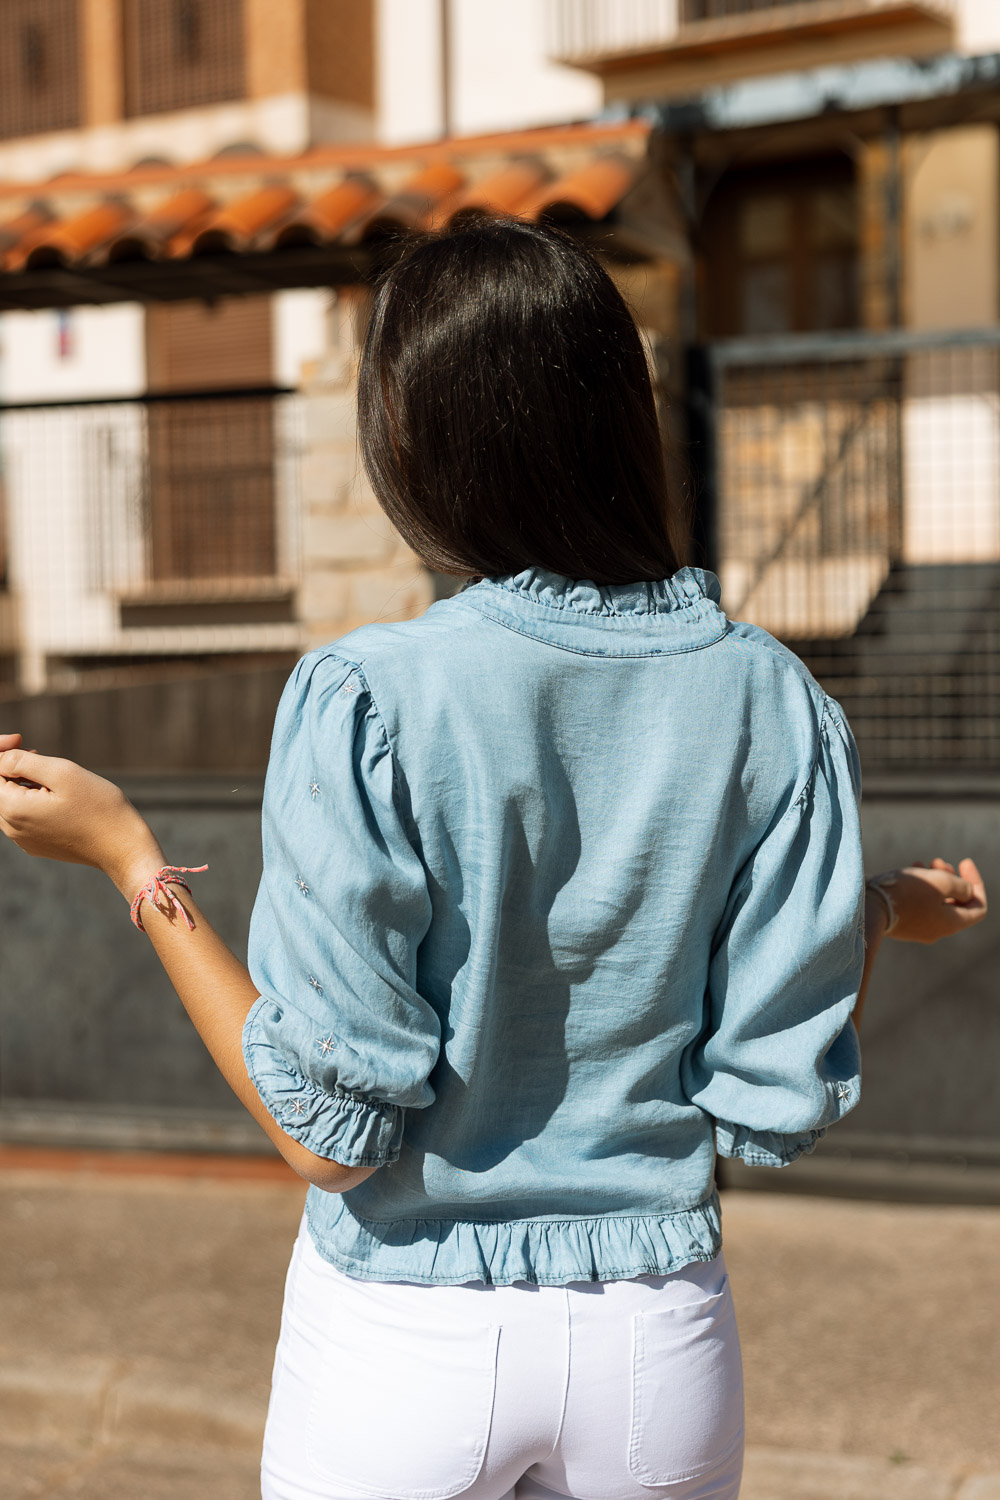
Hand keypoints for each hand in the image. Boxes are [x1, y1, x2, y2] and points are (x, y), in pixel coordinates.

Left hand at [0, 740, 163, 900]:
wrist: (123, 847)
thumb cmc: (99, 807)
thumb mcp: (63, 773)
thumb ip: (23, 762)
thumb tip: (1, 759)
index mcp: (13, 809)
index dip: (2, 753)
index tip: (20, 739)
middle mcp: (12, 829)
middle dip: (10, 767)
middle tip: (37, 752)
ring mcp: (24, 840)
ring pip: (9, 802)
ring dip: (22, 783)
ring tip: (51, 775)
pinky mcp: (37, 845)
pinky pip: (23, 817)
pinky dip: (32, 800)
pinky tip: (57, 796)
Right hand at [871, 857, 986, 943]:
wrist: (866, 908)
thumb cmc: (906, 893)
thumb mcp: (940, 882)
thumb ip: (961, 886)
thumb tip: (965, 892)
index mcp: (951, 923)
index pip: (978, 907)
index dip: (977, 883)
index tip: (964, 861)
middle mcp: (937, 930)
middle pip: (956, 904)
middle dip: (952, 879)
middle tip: (939, 861)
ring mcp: (918, 929)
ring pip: (936, 902)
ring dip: (934, 880)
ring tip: (922, 863)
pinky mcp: (901, 923)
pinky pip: (918, 905)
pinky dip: (919, 888)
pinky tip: (908, 872)